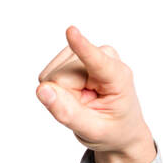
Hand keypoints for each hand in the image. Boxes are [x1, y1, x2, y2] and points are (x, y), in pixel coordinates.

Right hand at [36, 26, 154, 162]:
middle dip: (66, 98)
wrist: (120, 129)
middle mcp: (104, 56)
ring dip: (63, 94)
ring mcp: (86, 53)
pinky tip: (76, 94)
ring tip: (84, 102)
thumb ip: (67, 113)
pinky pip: (49, 74)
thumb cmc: (112, 130)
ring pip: (52, 74)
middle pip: (61, 76)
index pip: (96, 60)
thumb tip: (42, 90)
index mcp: (118, 77)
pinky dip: (58, 89)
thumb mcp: (93, 131)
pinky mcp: (72, 55)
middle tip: (86, 110)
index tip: (71, 31)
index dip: (81, 47)